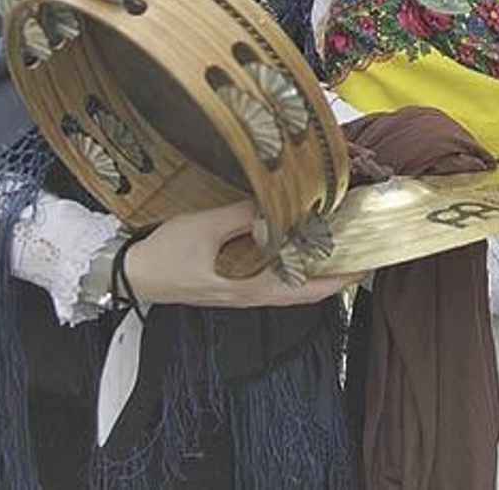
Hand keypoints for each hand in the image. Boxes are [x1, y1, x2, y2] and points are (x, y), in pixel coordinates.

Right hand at [123, 203, 355, 308]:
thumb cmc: (166, 255)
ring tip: (338, 245)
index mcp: (251, 288)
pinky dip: (293, 265)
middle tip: (361, 249)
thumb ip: (243, 216)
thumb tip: (278, 205)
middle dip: (337, 273)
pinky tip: (297, 246)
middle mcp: (252, 294)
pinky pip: (274, 278)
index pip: (308, 288)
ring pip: (292, 286)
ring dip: (317, 269)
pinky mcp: (234, 284)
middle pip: (307, 291)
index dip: (340, 277)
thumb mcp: (205, 227)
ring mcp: (243, 291)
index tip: (365, 261)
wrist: (133, 274)